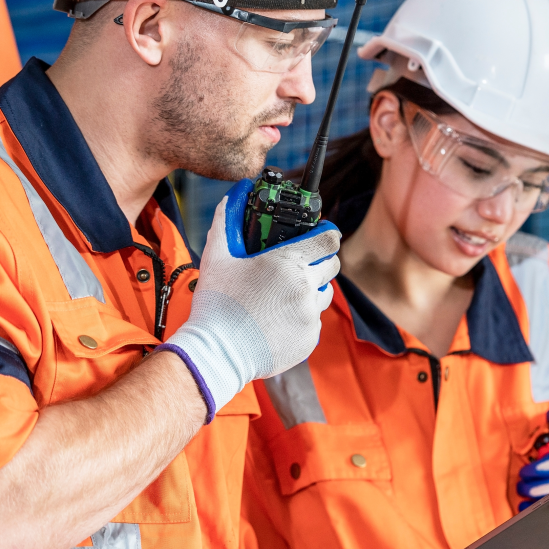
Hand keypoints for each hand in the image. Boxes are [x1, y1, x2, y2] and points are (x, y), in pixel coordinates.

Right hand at [160, 180, 339, 419]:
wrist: (218, 353)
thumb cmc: (217, 304)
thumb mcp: (217, 257)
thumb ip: (227, 221)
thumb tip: (233, 195)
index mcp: (288, 263)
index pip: (328, 239)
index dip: (327, 233)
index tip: (322, 234)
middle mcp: (306, 288)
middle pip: (332, 265)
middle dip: (319, 262)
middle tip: (298, 266)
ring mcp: (310, 315)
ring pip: (324, 294)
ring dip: (311, 290)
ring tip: (283, 296)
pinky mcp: (310, 338)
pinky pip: (314, 321)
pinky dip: (301, 318)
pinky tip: (277, 320)